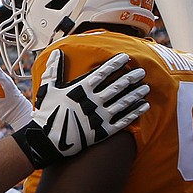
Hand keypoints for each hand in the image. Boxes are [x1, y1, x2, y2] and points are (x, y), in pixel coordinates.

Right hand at [12, 50, 149, 168]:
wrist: (46, 141)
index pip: (102, 73)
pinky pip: (123, 121)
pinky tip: (144, 106)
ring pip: (123, 102)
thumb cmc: (47, 113)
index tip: (126, 57)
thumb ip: (55, 69)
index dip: (115, 64)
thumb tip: (58, 52)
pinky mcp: (102, 131)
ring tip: (146, 87)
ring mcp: (99, 117)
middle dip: (131, 78)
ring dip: (136, 94)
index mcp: (80, 89)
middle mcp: (92, 101)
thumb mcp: (48, 89)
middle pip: (117, 86)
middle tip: (141, 72)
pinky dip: (135, 113)